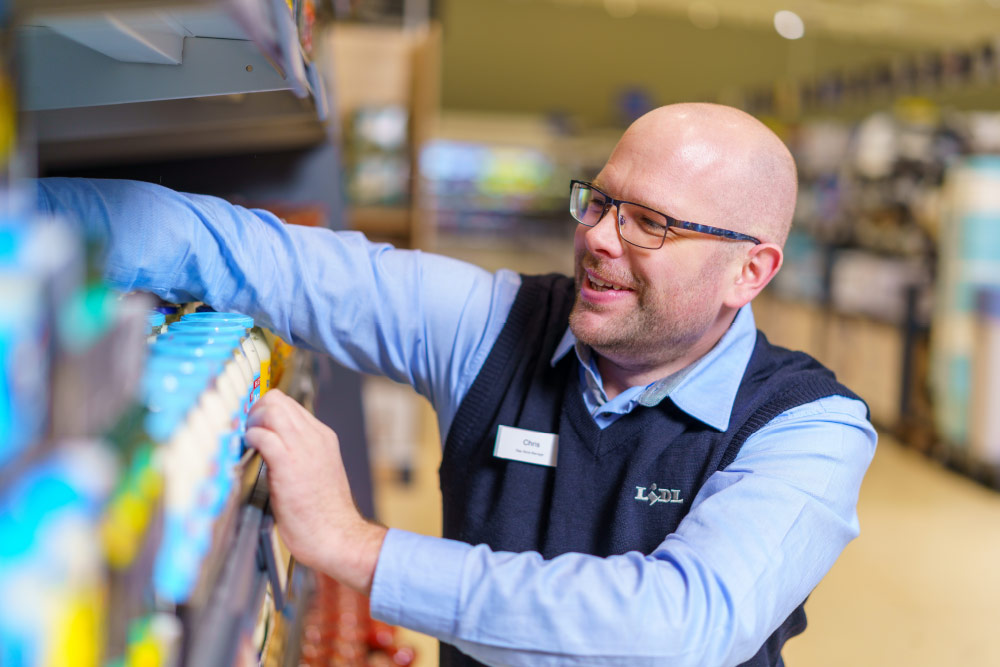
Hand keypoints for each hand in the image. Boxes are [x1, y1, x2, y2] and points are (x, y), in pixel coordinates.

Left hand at [245, 389, 386, 594]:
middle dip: (256, 410)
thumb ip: (300, 454)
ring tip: (249, 440)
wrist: (336, 535)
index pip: (290, 404)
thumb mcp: (317, 472)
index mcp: (323, 437)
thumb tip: (274, 448)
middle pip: (278, 399)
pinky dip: (251, 437)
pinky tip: (249, 449)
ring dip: (252, 421)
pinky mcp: (288, 464)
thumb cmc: (324, 513)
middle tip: (249, 430)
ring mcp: (303, 448)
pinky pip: (263, 435)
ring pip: (271, 409)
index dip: (267, 411)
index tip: (257, 426)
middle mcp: (314, 437)